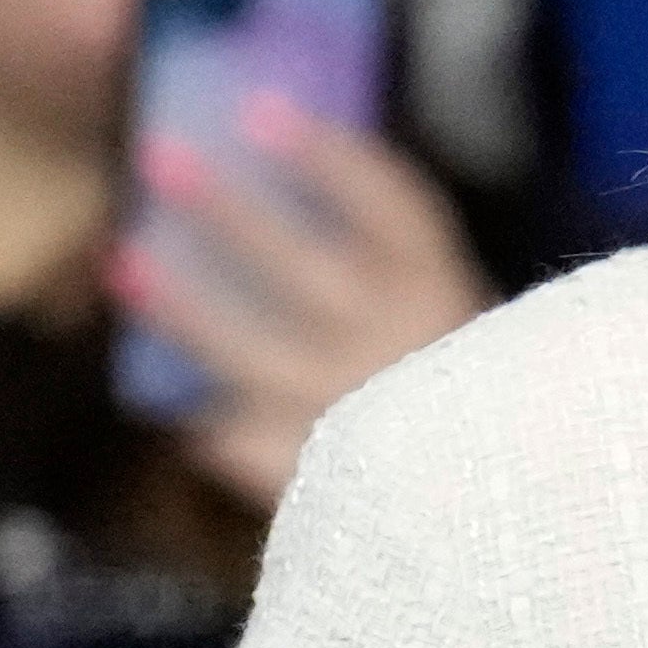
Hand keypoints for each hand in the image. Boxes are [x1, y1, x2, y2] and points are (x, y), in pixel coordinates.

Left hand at [123, 105, 491, 512]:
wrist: (525, 536)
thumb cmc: (499, 422)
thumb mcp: (473, 337)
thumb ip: (408, 288)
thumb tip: (300, 199)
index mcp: (459, 309)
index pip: (397, 212)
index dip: (330, 158)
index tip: (258, 110)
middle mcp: (409, 358)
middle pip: (303, 270)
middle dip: (228, 211)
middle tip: (158, 156)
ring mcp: (358, 423)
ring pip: (250, 355)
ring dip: (183, 309)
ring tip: (122, 264)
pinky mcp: (321, 483)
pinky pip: (241, 443)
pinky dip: (214, 427)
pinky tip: (182, 408)